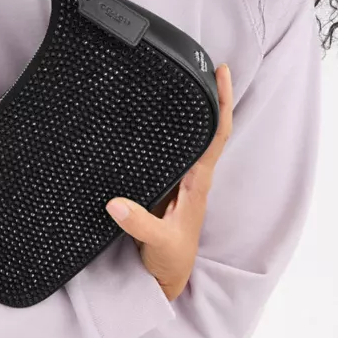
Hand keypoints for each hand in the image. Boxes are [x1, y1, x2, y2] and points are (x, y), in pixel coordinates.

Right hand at [106, 63, 233, 301]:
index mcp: (198, 181)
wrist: (167, 277)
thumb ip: (139, 224)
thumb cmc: (170, 260)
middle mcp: (194, 174)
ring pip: (193, 135)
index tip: (221, 73)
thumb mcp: (158, 243)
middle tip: (200, 60)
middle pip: (208, 126)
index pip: (217, 134)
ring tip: (182, 76)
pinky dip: (173, 126)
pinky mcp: (167, 184)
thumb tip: (115, 203)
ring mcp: (182, 178)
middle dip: (210, 93)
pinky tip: (157, 113)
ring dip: (193, 107)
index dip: (222, 103)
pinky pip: (174, 147)